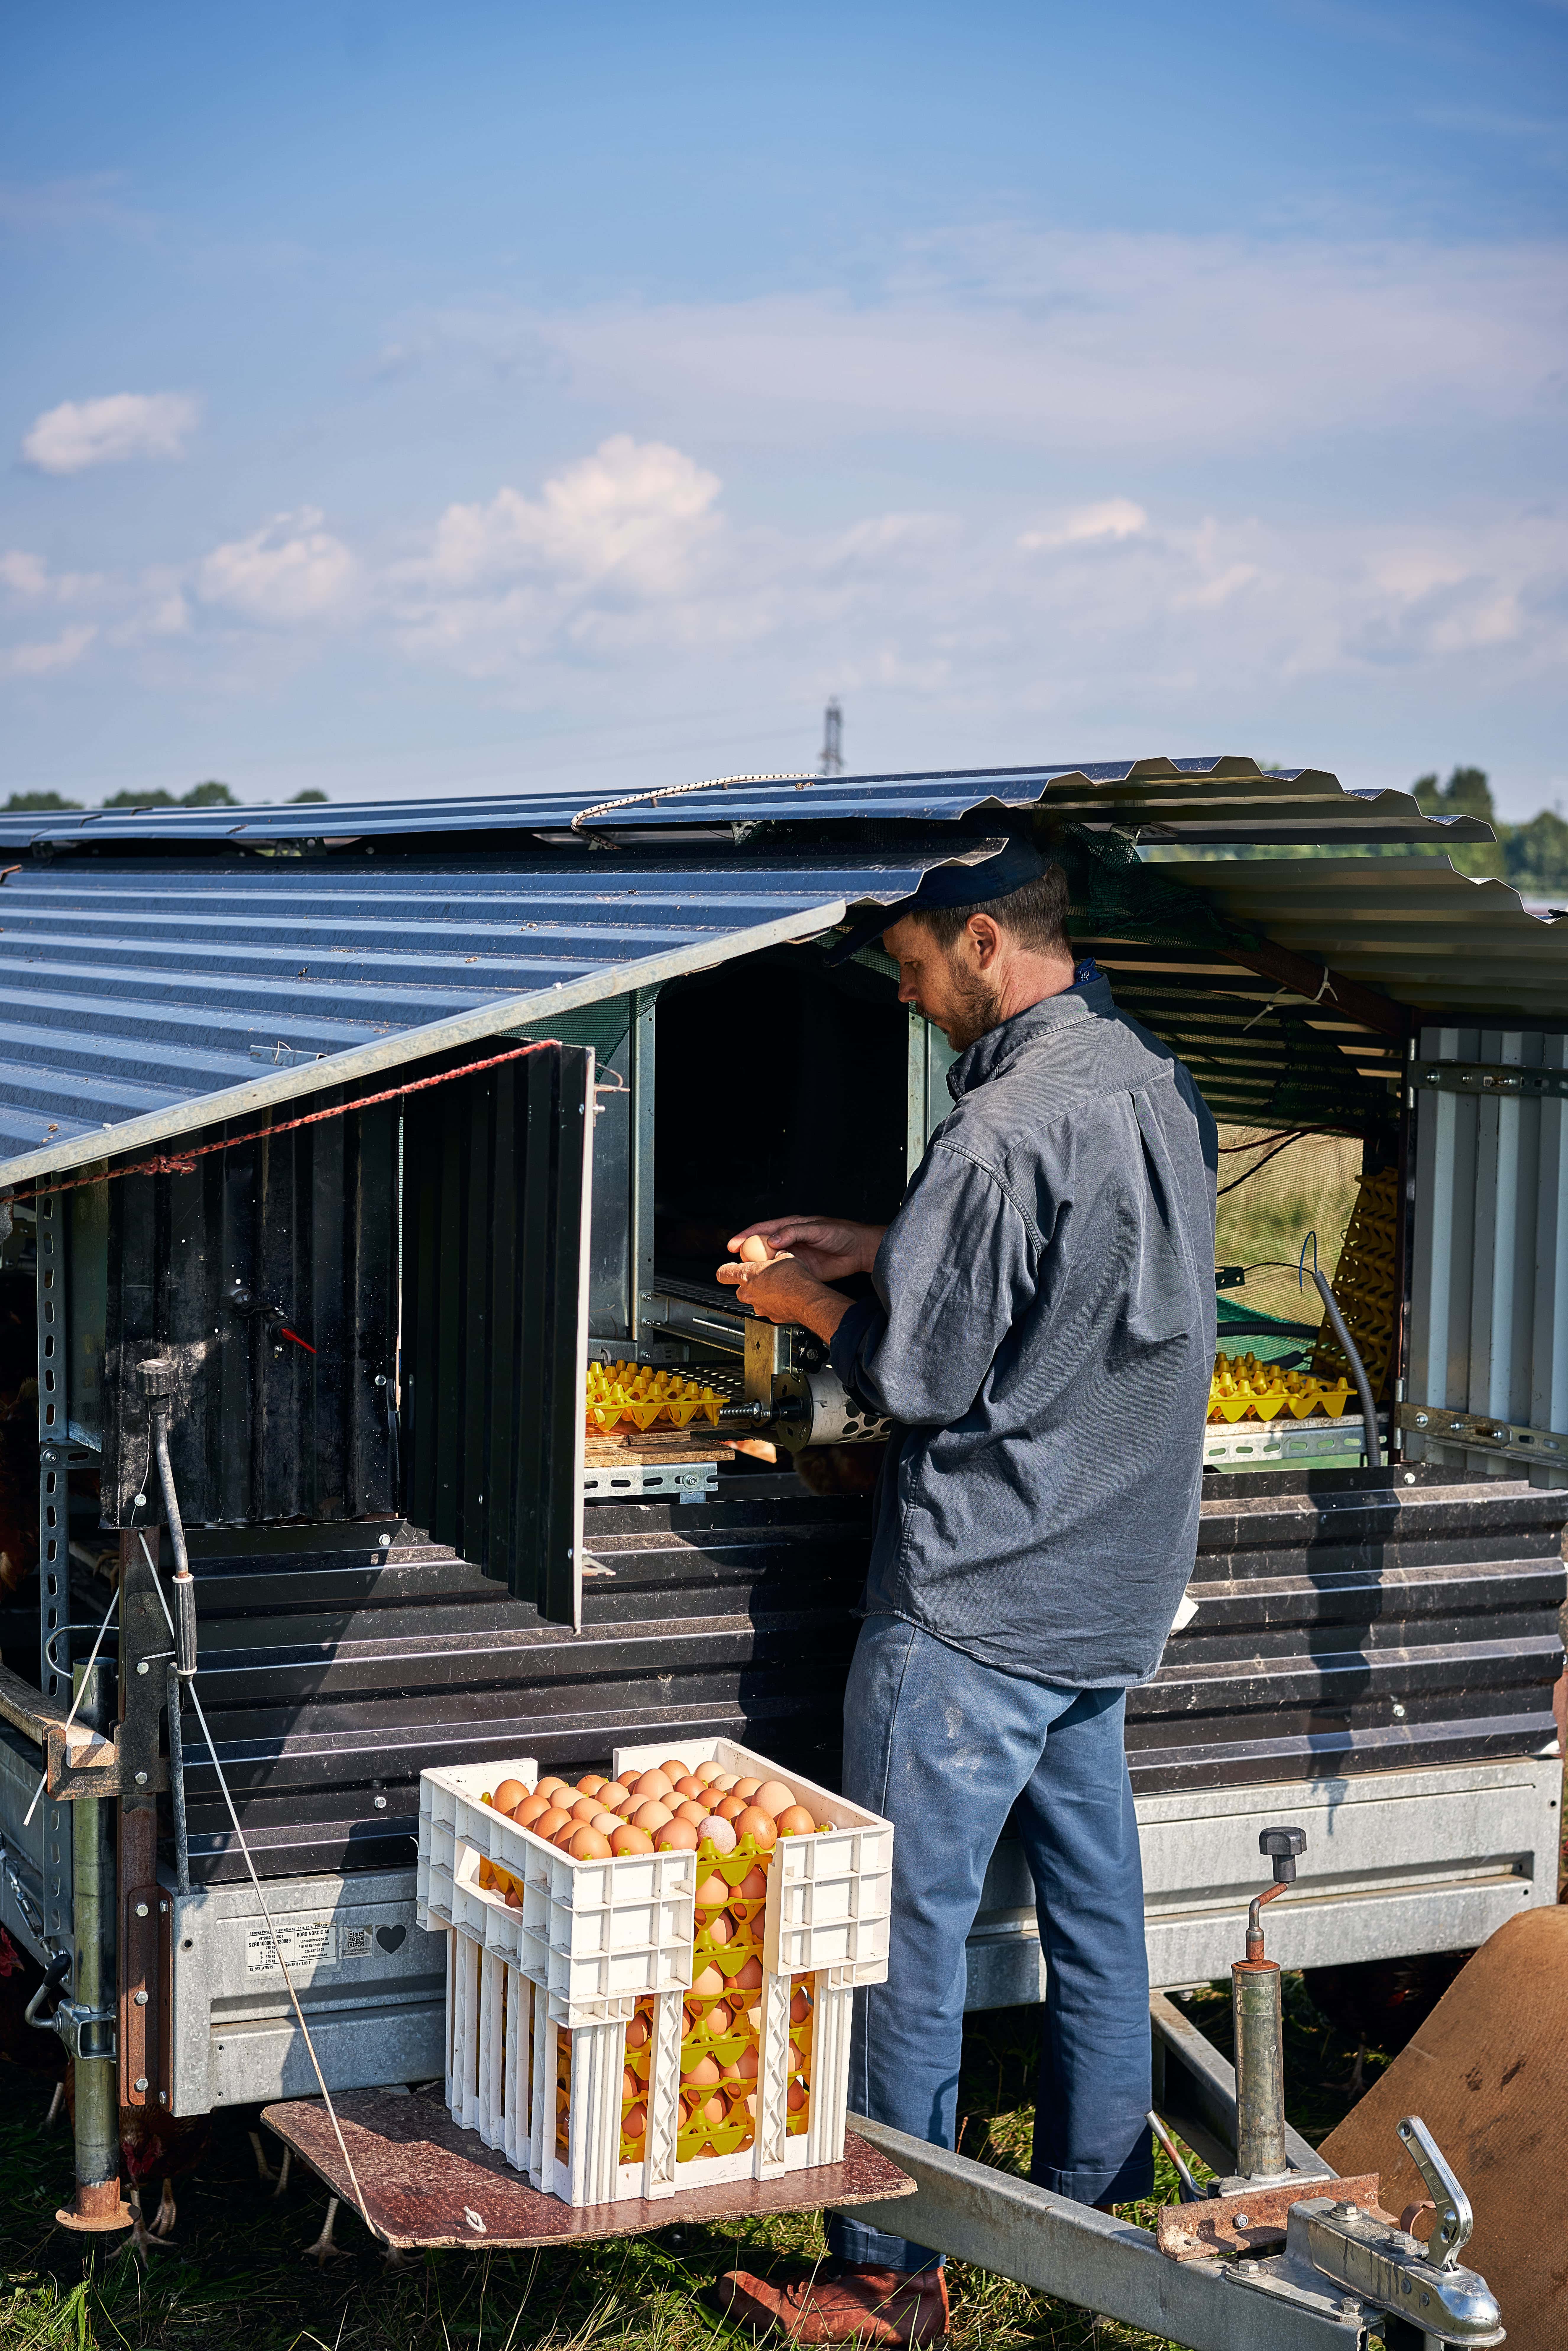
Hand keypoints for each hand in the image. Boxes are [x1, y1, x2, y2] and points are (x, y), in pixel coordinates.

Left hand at [715, 1252, 853, 1343]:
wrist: (806, 1299)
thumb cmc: (794, 1278)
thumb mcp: (784, 1257)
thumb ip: (776, 1257)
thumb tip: (779, 1254)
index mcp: (747, 1275)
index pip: (723, 1273)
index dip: (724, 1271)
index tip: (727, 1269)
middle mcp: (749, 1293)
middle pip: (739, 1290)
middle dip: (748, 1285)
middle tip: (761, 1279)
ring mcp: (758, 1306)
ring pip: (754, 1300)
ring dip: (762, 1295)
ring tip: (776, 1288)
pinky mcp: (770, 1316)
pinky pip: (768, 1308)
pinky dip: (774, 1304)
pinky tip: (785, 1298)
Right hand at [725, 1215, 884, 1282]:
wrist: (860, 1251)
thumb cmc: (842, 1233)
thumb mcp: (817, 1229)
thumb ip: (794, 1232)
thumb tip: (774, 1238)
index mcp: (790, 1227)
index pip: (762, 1230)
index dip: (745, 1236)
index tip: (733, 1245)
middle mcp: (789, 1241)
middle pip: (762, 1248)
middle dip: (747, 1255)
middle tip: (736, 1265)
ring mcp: (794, 1256)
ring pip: (771, 1263)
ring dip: (760, 1269)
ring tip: (749, 1277)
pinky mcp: (802, 1270)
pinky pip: (783, 1274)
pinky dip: (775, 1280)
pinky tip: (768, 1285)